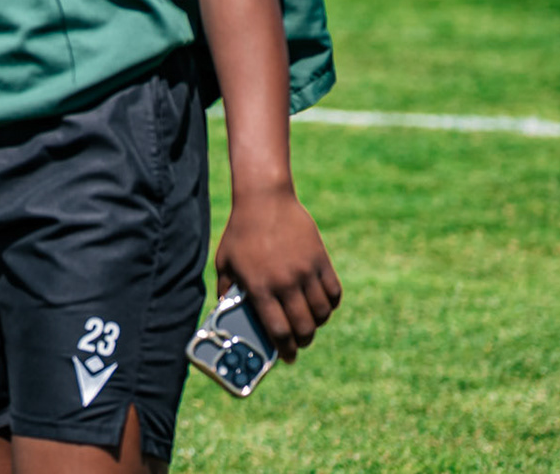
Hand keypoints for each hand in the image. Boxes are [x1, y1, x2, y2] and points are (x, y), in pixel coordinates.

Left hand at [214, 185, 341, 362]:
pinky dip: (331, 305)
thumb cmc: (240, 233)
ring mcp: (306, 272)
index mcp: (259, 286)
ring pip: (321, 313)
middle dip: (302, 341)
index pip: (278, 330)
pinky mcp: (321, 260)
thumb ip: (226, 290)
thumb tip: (225, 314)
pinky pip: (334, 293)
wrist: (265, 200)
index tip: (287, 358)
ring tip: (310, 324)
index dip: (285, 350)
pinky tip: (322, 306)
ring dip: (317, 324)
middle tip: (298, 343)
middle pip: (303, 327)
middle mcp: (285, 282)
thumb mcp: (225, 262)